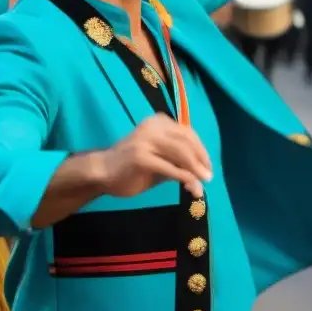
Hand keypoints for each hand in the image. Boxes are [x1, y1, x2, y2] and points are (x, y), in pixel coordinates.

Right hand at [94, 114, 212, 199]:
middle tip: (208, 177)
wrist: (102, 172)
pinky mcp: (141, 157)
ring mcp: (146, 140)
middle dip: (201, 160)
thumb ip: (178, 162)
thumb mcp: (159, 159)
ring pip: (181, 153)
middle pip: (187, 142)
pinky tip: (191, 188)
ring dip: (195, 170)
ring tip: (202, 184)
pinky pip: (170, 168)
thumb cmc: (131, 167)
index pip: (188, 134)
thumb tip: (202, 175)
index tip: (208, 167)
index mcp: (158, 122)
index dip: (201, 150)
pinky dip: (184, 178)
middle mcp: (153, 127)